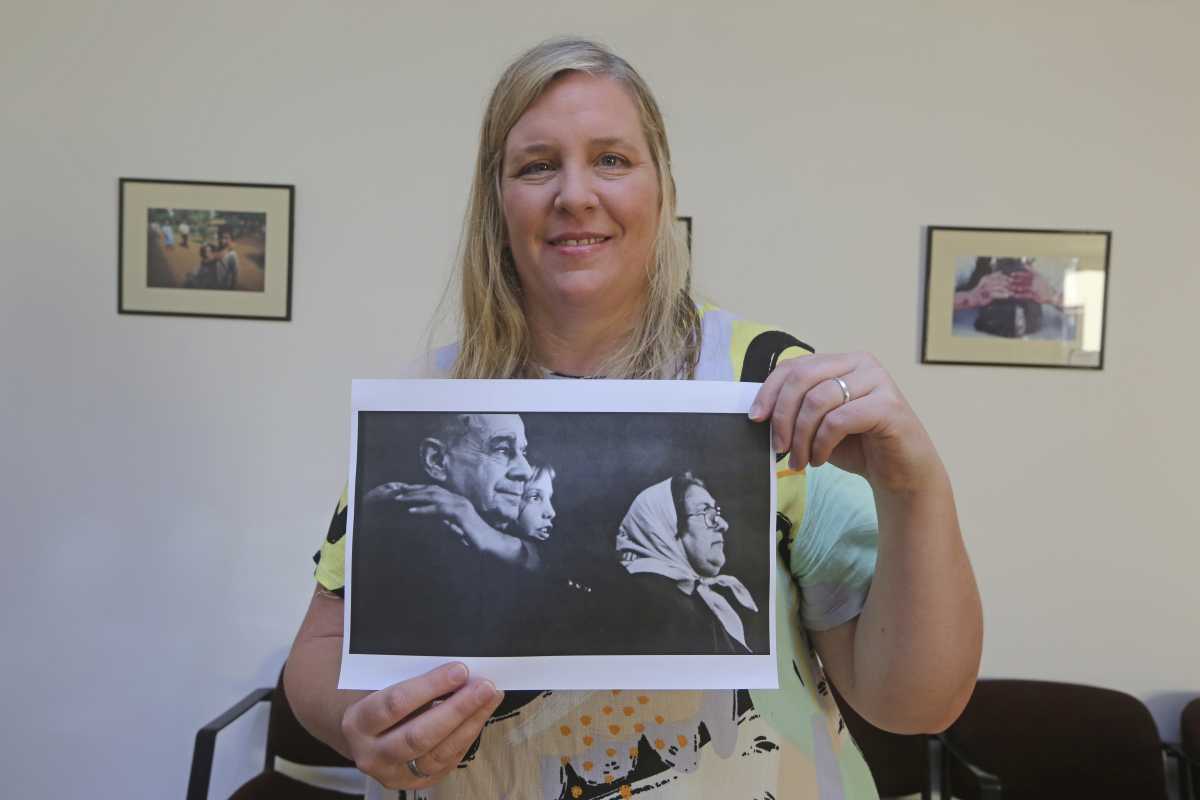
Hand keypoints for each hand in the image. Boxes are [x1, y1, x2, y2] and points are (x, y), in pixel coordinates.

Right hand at [341, 662, 503, 790]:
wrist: (364, 735)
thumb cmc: (377, 697)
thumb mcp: (380, 683)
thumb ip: (405, 672)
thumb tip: (450, 654)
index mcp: (357, 722)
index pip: (394, 704)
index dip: (429, 686)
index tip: (460, 669)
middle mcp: (371, 754)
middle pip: (418, 735)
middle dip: (456, 709)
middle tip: (485, 686)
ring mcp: (394, 773)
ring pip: (437, 753)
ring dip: (469, 723)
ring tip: (491, 697)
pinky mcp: (416, 782)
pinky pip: (447, 762)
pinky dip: (467, 736)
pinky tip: (482, 714)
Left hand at [391, 483, 490, 544]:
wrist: (491, 544)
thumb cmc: (476, 539)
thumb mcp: (459, 529)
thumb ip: (449, 524)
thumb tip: (440, 522)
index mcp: (457, 501)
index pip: (435, 491)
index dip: (418, 490)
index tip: (403, 492)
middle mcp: (458, 499)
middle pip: (431, 490)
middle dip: (413, 490)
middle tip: (397, 493)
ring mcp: (460, 505)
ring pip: (433, 496)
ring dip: (414, 497)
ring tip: (400, 499)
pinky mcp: (460, 513)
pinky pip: (438, 509)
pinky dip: (423, 509)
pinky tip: (412, 511)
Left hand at [749, 353, 942, 493]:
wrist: (900, 474)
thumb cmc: (857, 446)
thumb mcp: (818, 423)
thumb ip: (797, 409)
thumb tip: (759, 411)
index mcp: (842, 361)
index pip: (794, 366)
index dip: (769, 391)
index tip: (756, 418)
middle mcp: (861, 363)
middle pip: (802, 378)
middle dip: (782, 416)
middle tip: (778, 446)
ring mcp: (878, 381)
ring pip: (817, 400)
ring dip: (801, 437)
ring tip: (801, 460)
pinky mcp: (889, 405)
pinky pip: (838, 420)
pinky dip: (821, 444)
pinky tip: (820, 460)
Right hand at [965, 272, 1011, 308]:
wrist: (972, 298)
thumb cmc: (981, 291)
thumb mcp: (986, 281)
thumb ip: (994, 276)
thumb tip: (1001, 271)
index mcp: (986, 277)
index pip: (998, 275)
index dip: (1006, 277)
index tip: (1012, 280)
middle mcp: (986, 282)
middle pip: (1000, 281)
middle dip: (1008, 284)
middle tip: (1015, 287)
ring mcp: (986, 288)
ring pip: (999, 288)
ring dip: (1007, 290)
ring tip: (1013, 293)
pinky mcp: (986, 295)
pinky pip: (997, 294)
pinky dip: (1003, 295)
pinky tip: (1007, 296)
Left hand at [1011, 270, 1061, 306]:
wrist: (1052, 295)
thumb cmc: (1045, 286)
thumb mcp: (1040, 276)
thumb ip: (1032, 270)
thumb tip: (1024, 264)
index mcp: (1036, 276)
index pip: (1025, 273)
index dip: (1018, 274)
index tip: (1011, 274)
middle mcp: (1035, 281)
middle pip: (1022, 280)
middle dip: (1014, 281)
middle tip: (1007, 281)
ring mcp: (1035, 288)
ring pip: (1022, 287)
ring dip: (1015, 288)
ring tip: (1009, 288)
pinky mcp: (1034, 295)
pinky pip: (1025, 295)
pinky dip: (1019, 295)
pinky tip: (1014, 295)